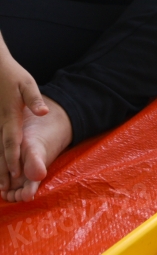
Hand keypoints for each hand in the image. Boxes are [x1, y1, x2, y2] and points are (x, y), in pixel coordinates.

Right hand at [0, 45, 48, 191]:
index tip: (15, 174)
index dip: (13, 158)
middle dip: (3, 169)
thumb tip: (43, 112)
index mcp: (10, 115)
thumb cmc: (12, 75)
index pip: (12, 141)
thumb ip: (34, 99)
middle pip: (1, 149)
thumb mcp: (27, 84)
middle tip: (3, 189)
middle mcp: (0, 122)